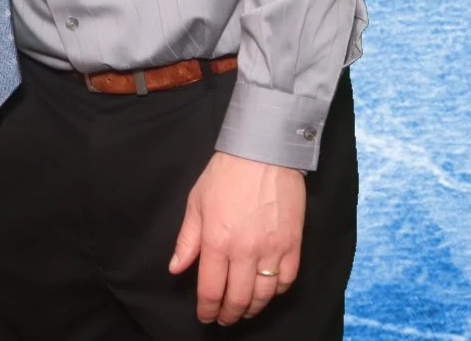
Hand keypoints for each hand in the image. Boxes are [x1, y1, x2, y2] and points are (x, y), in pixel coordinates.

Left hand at [167, 151, 304, 325]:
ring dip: (252, 309)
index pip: (210, 289)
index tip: (205, 316)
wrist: (264, 152)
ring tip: (244, 310)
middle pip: (237, 299)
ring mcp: (272, 249)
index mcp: (216, 241)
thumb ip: (187, 239)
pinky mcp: (293, 244)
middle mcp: (244, 251)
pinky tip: (267, 291)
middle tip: (223, 318)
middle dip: (228, 314)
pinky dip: (276, 291)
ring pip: (263, 295)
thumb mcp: (197, 202)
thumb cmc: (226, 174)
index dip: (207, 309)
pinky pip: (286, 280)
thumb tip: (177, 269)